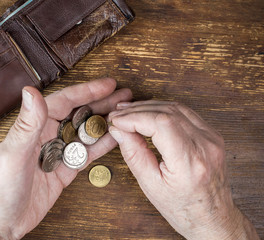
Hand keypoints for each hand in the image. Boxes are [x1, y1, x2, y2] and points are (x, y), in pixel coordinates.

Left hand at [0, 78, 131, 239]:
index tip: (108, 84)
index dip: (87, 91)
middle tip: (123, 96)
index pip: (64, 102)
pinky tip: (116, 138)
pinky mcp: (64, 170)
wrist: (2, 223)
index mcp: (34, 127)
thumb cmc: (0, 189)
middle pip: (79, 114)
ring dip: (104, 122)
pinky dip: (101, 146)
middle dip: (102, 103)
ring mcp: (58, 153)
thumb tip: (31, 90)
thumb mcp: (14, 155)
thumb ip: (27, 124)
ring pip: (85, 133)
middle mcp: (47, 136)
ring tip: (124, 114)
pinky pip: (86, 154)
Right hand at [108, 101, 258, 239]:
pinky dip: (163, 110)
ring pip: (176, 108)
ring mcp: (212, 138)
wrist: (212, 217)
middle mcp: (205, 146)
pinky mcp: (212, 135)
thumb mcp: (150, 185)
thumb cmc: (182, 208)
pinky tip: (148, 113)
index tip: (116, 121)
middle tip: (118, 115)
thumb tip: (118, 131)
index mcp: (190, 162)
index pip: (161, 124)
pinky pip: (185, 113)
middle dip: (138, 110)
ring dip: (149, 107)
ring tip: (128, 111)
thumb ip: (133, 154)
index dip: (134, 117)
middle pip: (168, 111)